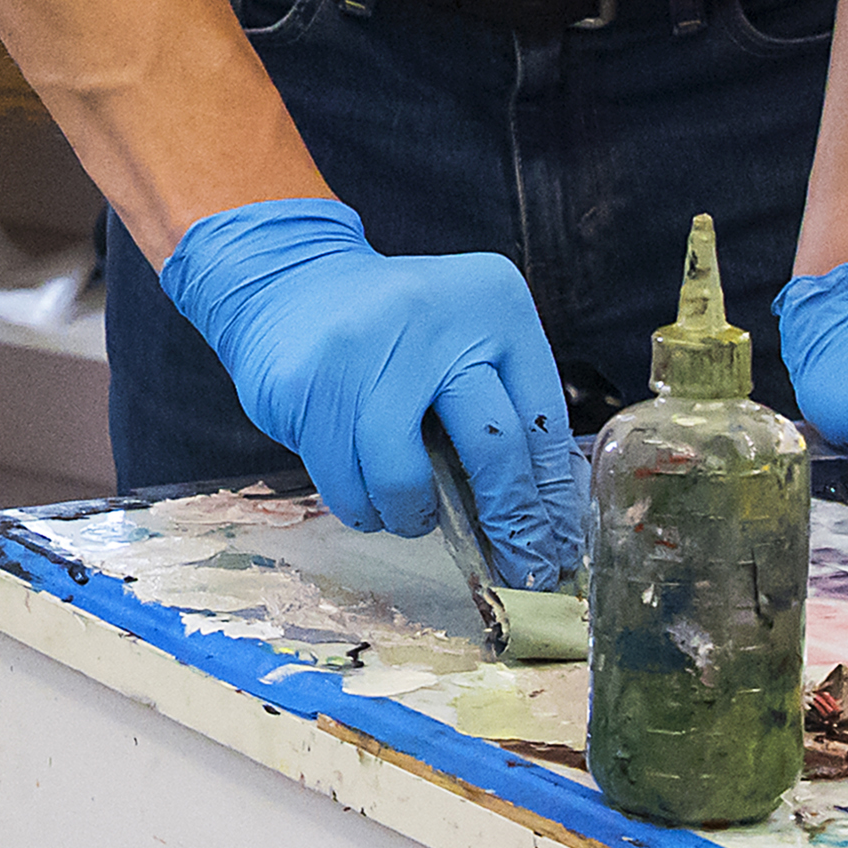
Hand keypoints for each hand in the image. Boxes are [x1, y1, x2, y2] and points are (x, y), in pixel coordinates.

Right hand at [157, 198, 587, 582]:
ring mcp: (366, 352)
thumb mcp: (463, 338)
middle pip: (492, 447)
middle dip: (510, 522)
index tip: (557, 545)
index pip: (541, 417)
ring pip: (407, 481)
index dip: (553, 495)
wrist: (290, 282)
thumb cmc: (396, 330)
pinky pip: (346, 485)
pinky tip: (368, 498)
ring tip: (413, 516)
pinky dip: (364, 509)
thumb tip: (547, 516)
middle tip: (517, 566)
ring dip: (415, 518)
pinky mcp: (310, 387)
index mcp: (492, 302)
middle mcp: (435, 318)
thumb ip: (503, 405)